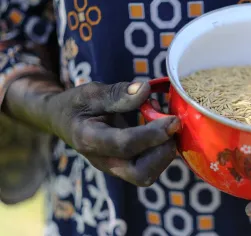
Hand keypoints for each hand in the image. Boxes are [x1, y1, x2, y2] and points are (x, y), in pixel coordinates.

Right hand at [6, 79, 179, 186]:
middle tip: (173, 126)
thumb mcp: (91, 92)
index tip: (173, 120)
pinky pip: (149, 167)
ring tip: (165, 123)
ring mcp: (115, 167)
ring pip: (147, 175)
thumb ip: (117, 93)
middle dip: (162, 152)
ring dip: (164, 151)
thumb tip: (145, 89)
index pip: (124, 144)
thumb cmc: (77, 104)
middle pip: (140, 174)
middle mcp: (103, 160)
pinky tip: (161, 129)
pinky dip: (161, 150)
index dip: (152, 134)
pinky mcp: (125, 166)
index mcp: (89, 139)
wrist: (62, 121)